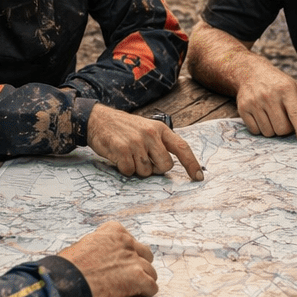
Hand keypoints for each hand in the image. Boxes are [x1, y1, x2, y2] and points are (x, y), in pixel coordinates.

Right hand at [58, 221, 158, 296]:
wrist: (67, 281)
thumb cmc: (69, 266)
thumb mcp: (83, 245)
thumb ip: (99, 246)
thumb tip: (100, 255)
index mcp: (114, 231)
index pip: (129, 239)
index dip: (124, 252)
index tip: (116, 261)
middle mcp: (127, 243)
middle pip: (145, 253)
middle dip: (138, 264)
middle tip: (126, 275)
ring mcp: (134, 260)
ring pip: (151, 271)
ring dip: (143, 280)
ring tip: (131, 289)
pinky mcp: (138, 278)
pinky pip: (152, 286)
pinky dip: (146, 292)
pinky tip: (137, 296)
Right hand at [86, 105, 203, 179]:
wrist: (98, 119)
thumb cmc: (124, 128)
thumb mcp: (147, 128)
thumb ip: (160, 143)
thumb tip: (171, 165)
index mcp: (160, 129)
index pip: (182, 147)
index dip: (192, 164)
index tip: (198, 177)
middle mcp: (150, 134)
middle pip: (165, 166)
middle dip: (155, 169)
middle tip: (143, 160)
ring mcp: (136, 141)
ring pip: (146, 171)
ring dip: (137, 169)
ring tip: (128, 155)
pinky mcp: (122, 149)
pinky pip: (129, 171)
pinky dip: (124, 169)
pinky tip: (119, 158)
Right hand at [233, 60, 296, 144]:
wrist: (251, 72)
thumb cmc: (278, 83)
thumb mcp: (296, 89)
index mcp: (286, 89)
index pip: (296, 114)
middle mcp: (269, 95)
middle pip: (282, 128)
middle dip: (286, 130)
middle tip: (285, 120)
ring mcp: (254, 102)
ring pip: (268, 132)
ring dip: (273, 129)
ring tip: (272, 116)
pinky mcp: (243, 108)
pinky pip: (255, 131)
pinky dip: (260, 128)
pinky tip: (262, 116)